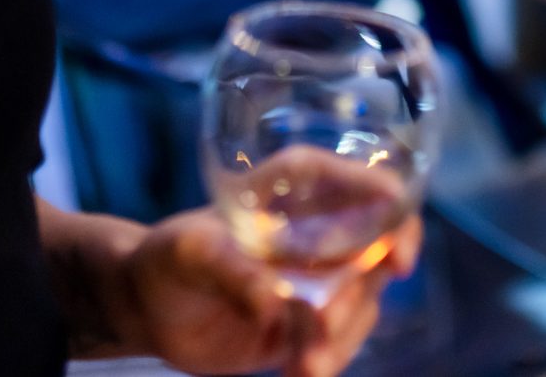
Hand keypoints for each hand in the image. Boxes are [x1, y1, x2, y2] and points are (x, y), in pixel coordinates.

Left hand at [122, 206, 422, 376]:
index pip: (368, 188)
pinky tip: (298, 374)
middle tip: (322, 325)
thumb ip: (232, 272)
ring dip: (340, 339)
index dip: (396, 217)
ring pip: (360, 307)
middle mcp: (321, 230)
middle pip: (377, 254)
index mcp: (300, 187)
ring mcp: (320, 280)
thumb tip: (273, 304)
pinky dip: (325, 362)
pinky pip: (337, 344)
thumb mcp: (191, 253)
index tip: (397, 257)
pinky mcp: (308, 324)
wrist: (147, 307)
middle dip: (358, 296)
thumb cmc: (167, 255)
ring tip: (305, 367)